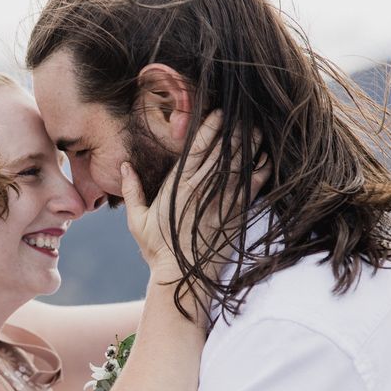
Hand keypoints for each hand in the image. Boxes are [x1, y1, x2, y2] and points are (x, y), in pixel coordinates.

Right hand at [123, 112, 268, 283]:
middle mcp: (202, 189)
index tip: (219, 113)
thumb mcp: (137, 220)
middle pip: (223, 150)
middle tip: (244, 116)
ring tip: (257, 131)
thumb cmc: (158, 250)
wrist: (182, 277)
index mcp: (178, 185)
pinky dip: (260, 171)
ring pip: (240, 164)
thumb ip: (132, 190)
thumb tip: (124, 167)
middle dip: (235, 130)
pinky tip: (265, 159)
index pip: (198, 147)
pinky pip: (252, 187)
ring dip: (250, 146)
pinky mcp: (235, 215)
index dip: (211, 127)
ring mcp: (221, 201)